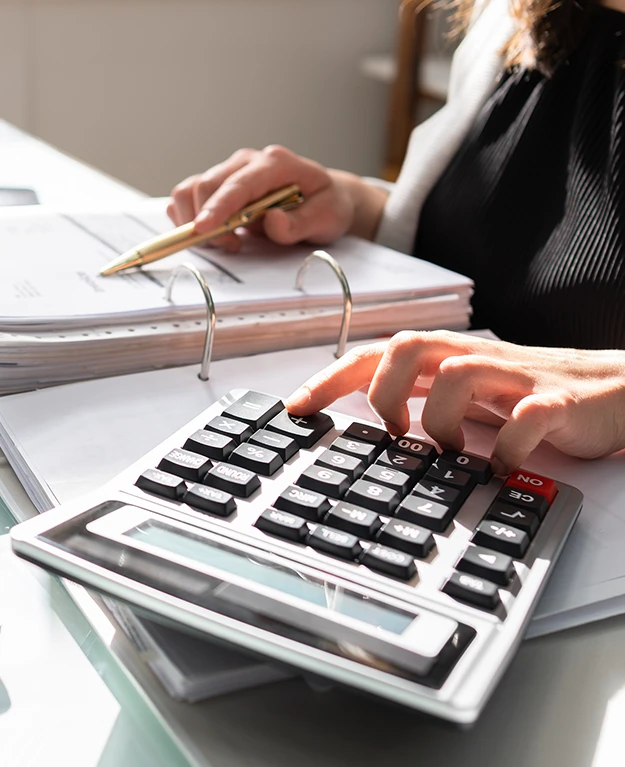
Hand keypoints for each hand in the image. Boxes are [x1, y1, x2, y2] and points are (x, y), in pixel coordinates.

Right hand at [167, 145, 386, 251]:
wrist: (325, 198)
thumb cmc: (327, 205)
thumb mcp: (327, 218)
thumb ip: (300, 223)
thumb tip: (272, 222)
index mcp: (275, 164)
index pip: (238, 184)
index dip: (217, 207)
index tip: (202, 229)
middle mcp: (248, 161)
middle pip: (207, 185)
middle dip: (208, 222)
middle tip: (232, 246)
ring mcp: (232, 171)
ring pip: (192, 190)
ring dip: (196, 220)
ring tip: (228, 241)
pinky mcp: (221, 185)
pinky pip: (189, 196)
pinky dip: (190, 217)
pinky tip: (214, 231)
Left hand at [285, 330, 624, 474]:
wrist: (614, 389)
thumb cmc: (531, 395)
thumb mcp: (468, 396)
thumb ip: (425, 399)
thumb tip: (372, 426)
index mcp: (450, 359)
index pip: (378, 355)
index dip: (332, 377)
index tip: (295, 408)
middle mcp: (476, 360)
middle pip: (410, 347)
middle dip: (384, 391)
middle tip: (394, 431)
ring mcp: (516, 378)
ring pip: (459, 373)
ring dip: (441, 420)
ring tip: (448, 452)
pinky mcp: (557, 403)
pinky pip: (526, 417)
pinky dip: (506, 448)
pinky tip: (502, 469)